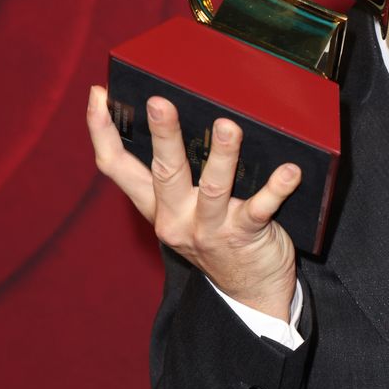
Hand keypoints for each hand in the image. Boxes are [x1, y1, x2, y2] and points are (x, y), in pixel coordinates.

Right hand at [87, 86, 300, 319]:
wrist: (250, 292)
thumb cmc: (221, 239)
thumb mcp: (187, 212)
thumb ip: (182, 176)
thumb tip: (195, 119)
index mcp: (157, 207)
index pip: (118, 168)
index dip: (103, 132)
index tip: (98, 96)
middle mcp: (177, 218)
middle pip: (165, 172)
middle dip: (163, 136)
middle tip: (159, 102)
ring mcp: (211, 229)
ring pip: (214, 188)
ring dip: (222, 156)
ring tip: (228, 128)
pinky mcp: (245, 235)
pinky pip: (260, 209)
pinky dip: (276, 188)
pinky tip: (290, 171)